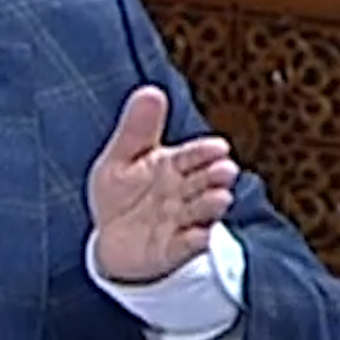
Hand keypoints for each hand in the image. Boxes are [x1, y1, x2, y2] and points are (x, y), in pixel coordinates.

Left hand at [87, 85, 240, 283]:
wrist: (113, 241)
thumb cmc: (123, 194)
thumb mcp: (121, 158)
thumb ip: (137, 129)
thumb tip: (151, 90)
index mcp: (174, 165)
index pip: (193, 154)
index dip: (205, 152)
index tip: (218, 147)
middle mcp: (183, 192)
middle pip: (203, 181)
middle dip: (215, 176)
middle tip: (226, 170)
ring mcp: (181, 221)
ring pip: (200, 211)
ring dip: (211, 205)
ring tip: (221, 198)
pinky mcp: (174, 249)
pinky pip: (187, 245)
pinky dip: (195, 241)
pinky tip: (201, 235)